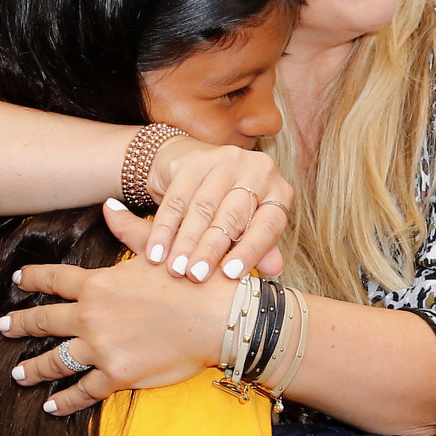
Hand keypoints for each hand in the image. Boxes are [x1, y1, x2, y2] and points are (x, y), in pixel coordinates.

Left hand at [0, 201, 231, 413]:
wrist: (220, 319)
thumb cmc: (194, 281)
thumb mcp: (158, 250)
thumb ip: (128, 231)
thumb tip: (107, 205)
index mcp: (98, 284)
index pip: (55, 280)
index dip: (33, 279)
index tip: (18, 280)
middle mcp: (91, 317)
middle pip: (43, 321)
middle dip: (20, 325)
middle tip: (4, 328)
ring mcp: (101, 349)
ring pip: (55, 360)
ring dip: (33, 369)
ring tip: (19, 374)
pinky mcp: (117, 375)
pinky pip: (83, 391)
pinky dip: (65, 401)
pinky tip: (51, 406)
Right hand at [144, 137, 292, 282]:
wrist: (199, 166)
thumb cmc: (232, 206)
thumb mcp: (251, 227)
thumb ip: (262, 249)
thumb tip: (274, 270)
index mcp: (279, 191)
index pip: (269, 225)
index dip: (250, 251)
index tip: (231, 274)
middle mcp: (257, 170)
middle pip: (233, 215)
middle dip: (211, 249)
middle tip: (196, 275)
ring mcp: (226, 160)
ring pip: (203, 208)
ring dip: (186, 242)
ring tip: (176, 268)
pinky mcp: (194, 159)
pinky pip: (177, 199)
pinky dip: (165, 229)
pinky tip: (157, 251)